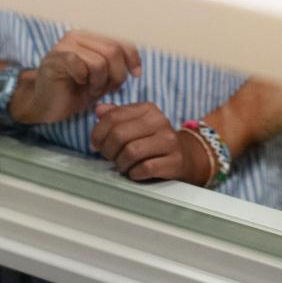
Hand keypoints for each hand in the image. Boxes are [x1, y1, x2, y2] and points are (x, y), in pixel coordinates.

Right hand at [11, 31, 141, 125]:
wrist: (48, 105)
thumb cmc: (76, 90)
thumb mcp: (104, 78)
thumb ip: (117, 66)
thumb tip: (136, 67)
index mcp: (92, 36)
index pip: (121, 39)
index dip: (133, 57)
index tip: (136, 74)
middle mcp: (79, 35)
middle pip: (113, 50)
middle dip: (117, 75)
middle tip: (107, 88)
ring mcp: (65, 45)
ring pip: (99, 61)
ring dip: (100, 82)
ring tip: (91, 88)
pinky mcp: (55, 58)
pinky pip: (80, 64)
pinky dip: (84, 78)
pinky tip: (79, 83)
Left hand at [90, 102, 213, 183]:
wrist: (185, 157)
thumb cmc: (153, 140)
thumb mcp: (135, 124)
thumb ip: (116, 115)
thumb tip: (99, 110)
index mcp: (147, 109)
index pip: (113, 116)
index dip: (98, 133)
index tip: (96, 144)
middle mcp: (160, 121)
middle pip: (120, 135)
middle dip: (108, 150)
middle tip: (109, 157)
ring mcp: (169, 141)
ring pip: (131, 152)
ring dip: (120, 163)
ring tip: (122, 165)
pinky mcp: (174, 161)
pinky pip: (145, 168)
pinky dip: (134, 173)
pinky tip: (135, 172)